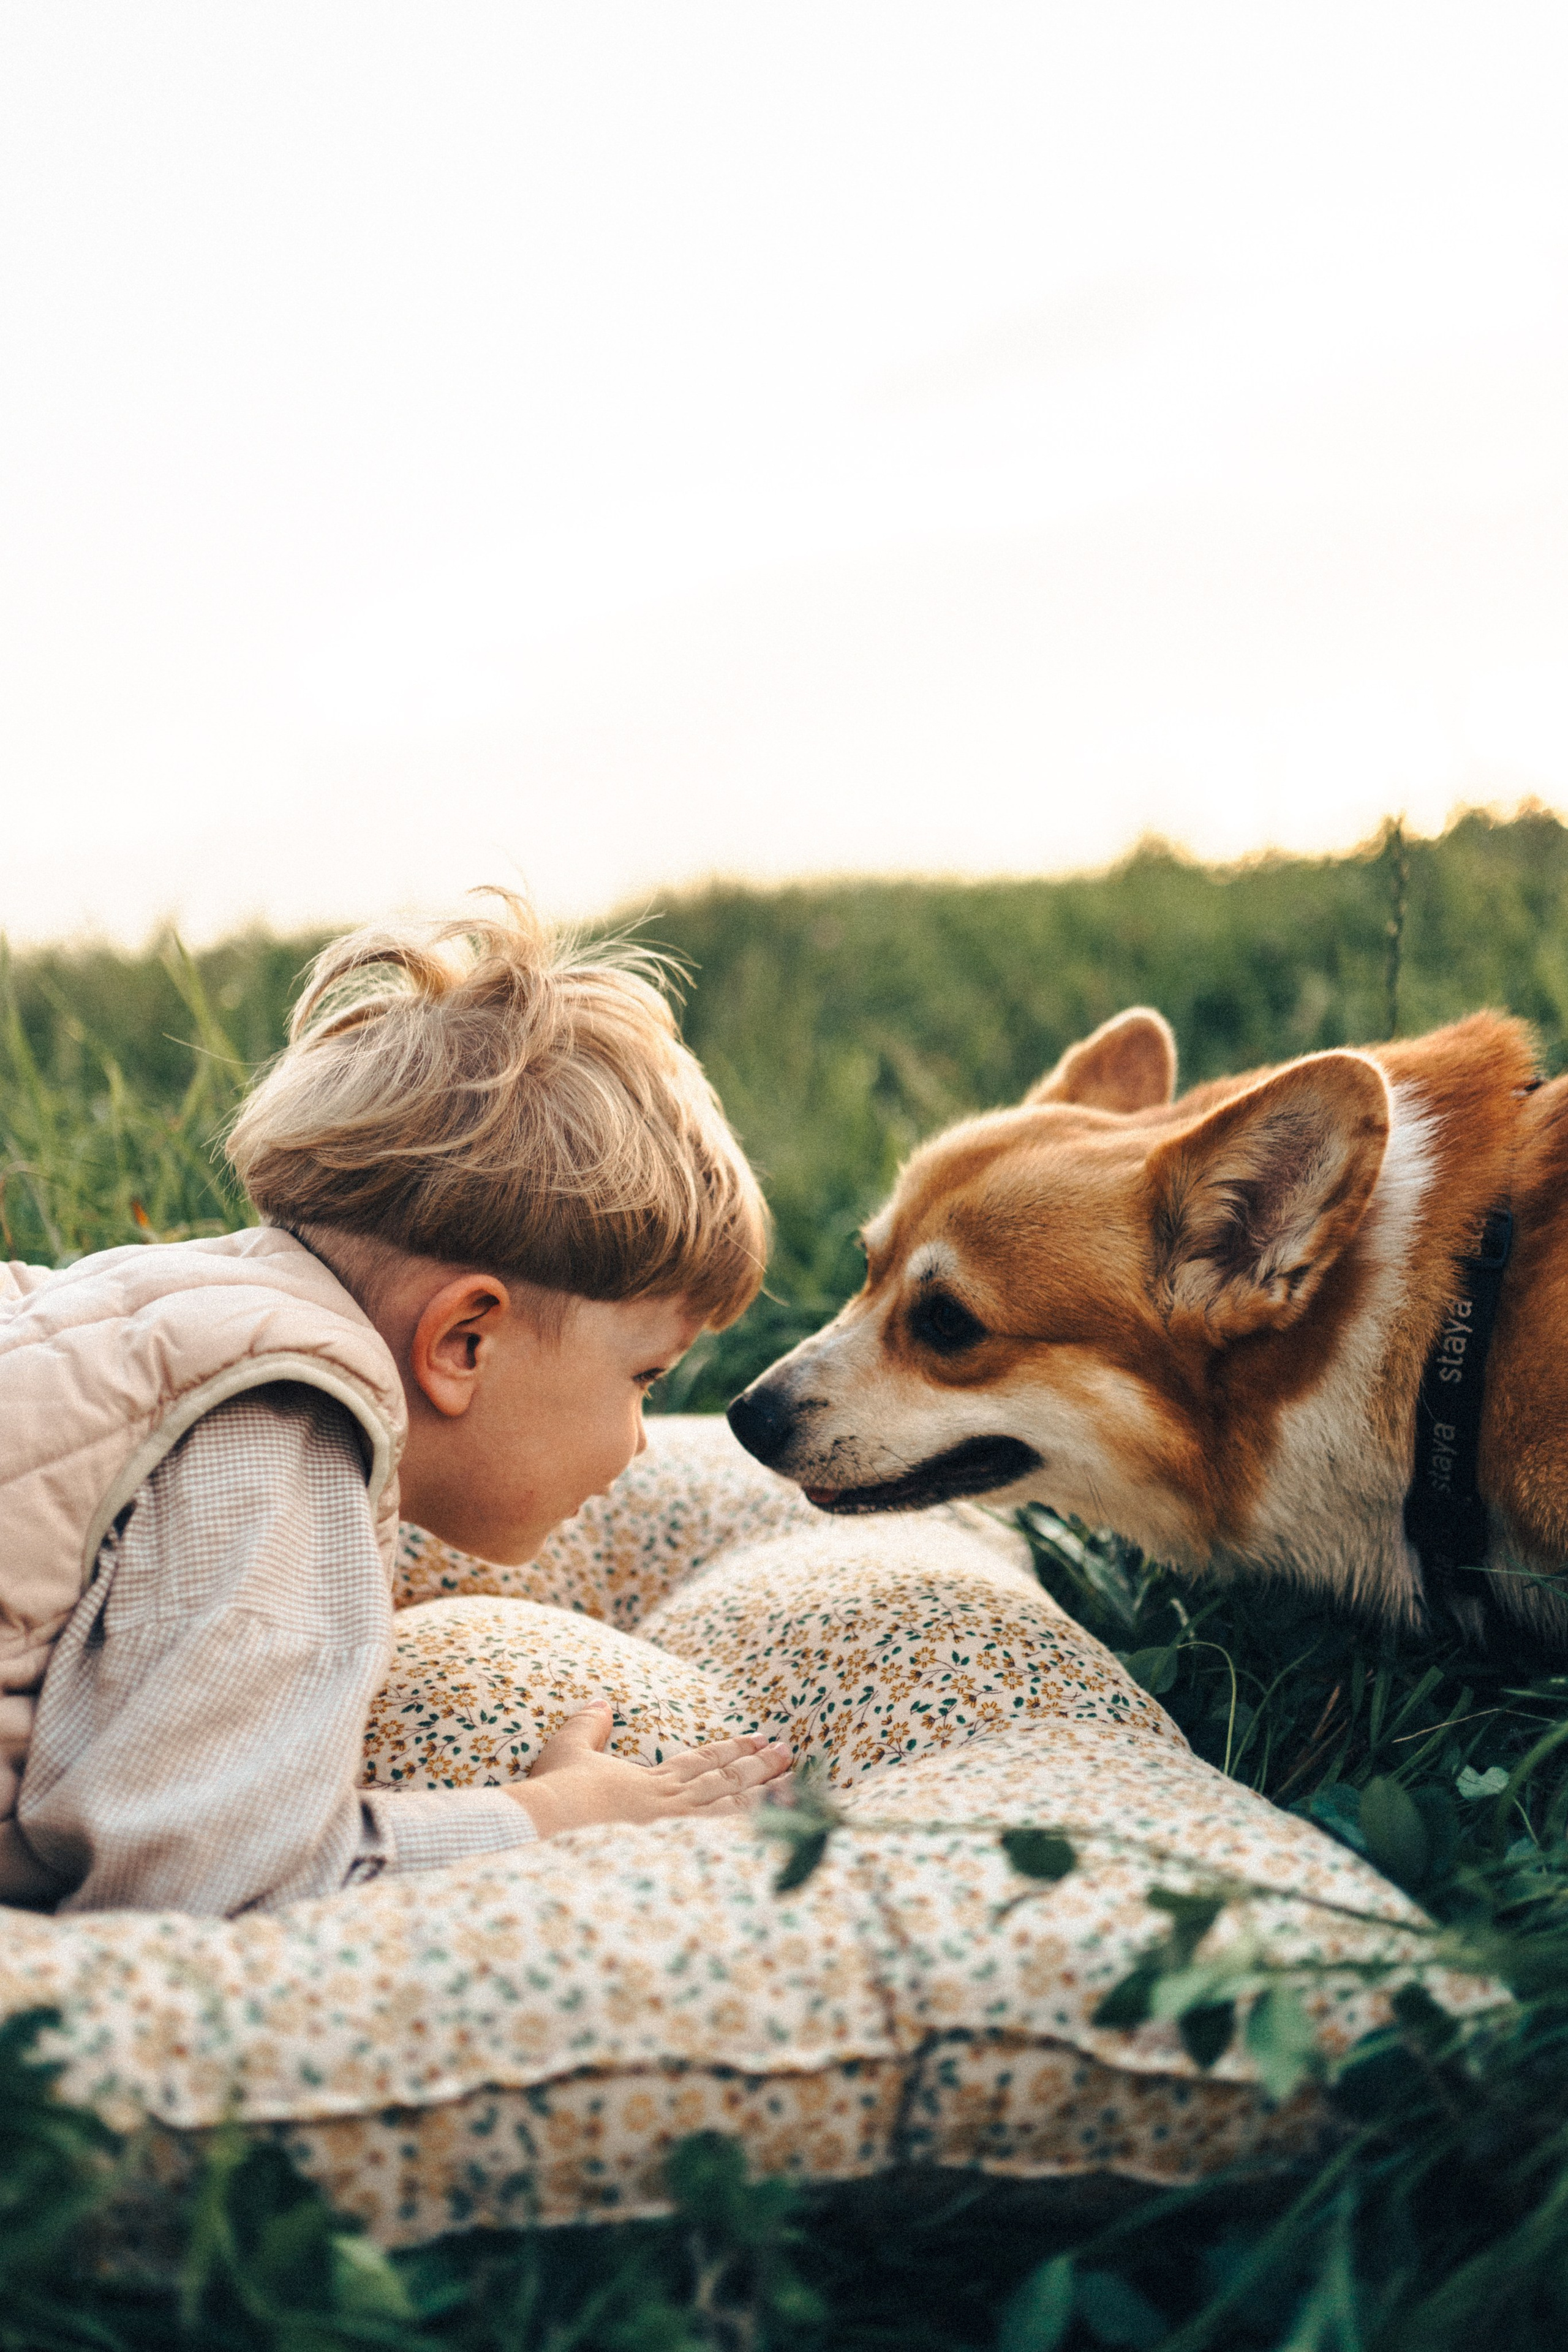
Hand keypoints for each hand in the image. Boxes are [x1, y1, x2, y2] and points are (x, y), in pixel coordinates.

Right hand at [506, 1703, 792, 1836]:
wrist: (547, 1817)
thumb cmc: (557, 1787)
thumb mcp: (570, 1748)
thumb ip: (589, 1726)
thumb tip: (601, 1703)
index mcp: (650, 1781)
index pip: (701, 1761)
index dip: (731, 1750)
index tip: (758, 1739)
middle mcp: (667, 1801)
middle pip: (723, 1779)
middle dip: (759, 1767)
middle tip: (789, 1752)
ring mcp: (669, 1827)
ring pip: (728, 1807)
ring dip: (763, 1794)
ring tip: (795, 1785)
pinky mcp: (665, 1848)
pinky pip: (716, 1838)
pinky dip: (745, 1832)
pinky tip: (770, 1831)